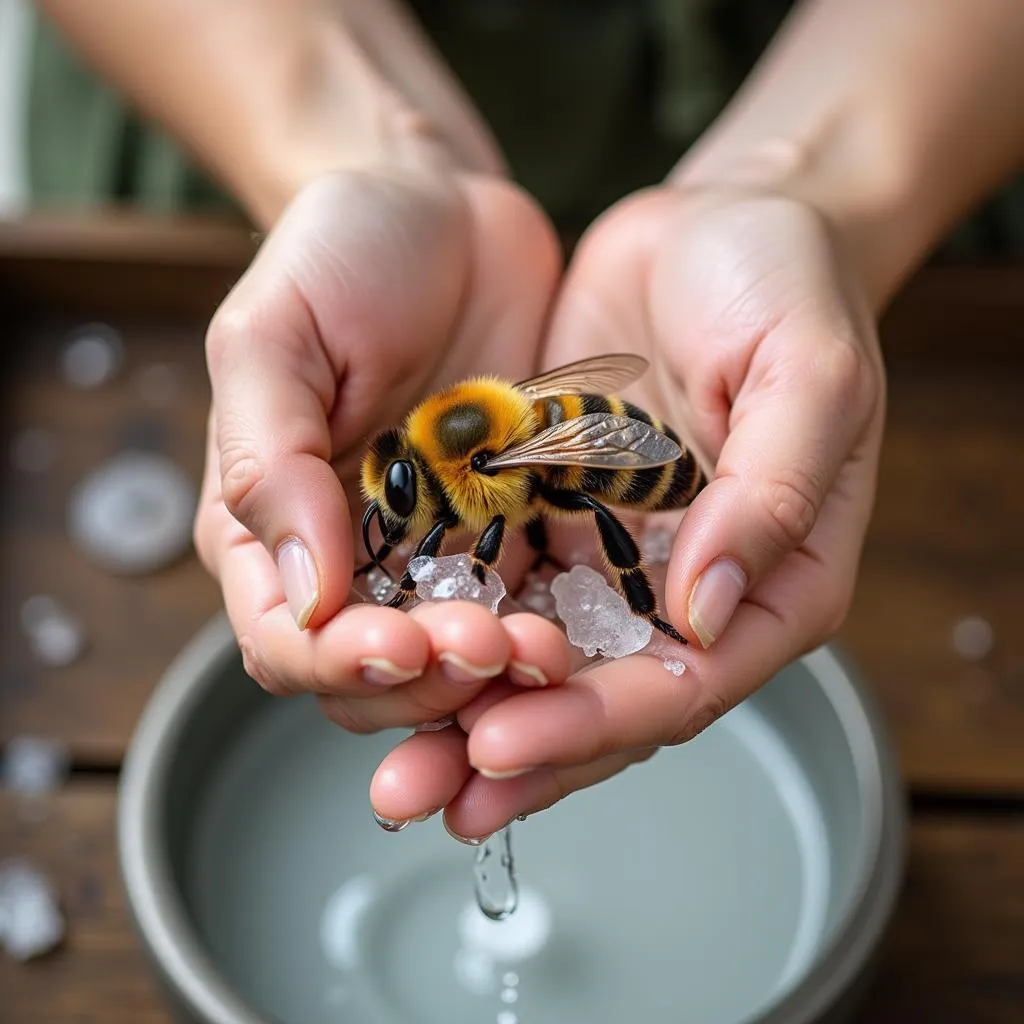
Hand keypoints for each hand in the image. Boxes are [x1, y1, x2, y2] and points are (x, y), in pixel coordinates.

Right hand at [193, 166, 572, 773]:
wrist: (447, 208)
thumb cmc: (341, 252)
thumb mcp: (273, 334)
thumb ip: (266, 460)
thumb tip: (301, 594)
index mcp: (271, 524)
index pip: (285, 639)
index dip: (336, 662)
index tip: (399, 642)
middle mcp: (350, 556)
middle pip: (373, 675)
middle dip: (429, 682)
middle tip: (491, 648)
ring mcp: (436, 550)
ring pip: (456, 662)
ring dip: (497, 677)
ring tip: (548, 651)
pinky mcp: (509, 530)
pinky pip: (528, 606)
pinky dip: (552, 630)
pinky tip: (584, 626)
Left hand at [370, 185, 884, 840]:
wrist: (714, 226)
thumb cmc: (785, 283)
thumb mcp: (807, 368)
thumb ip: (772, 492)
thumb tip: (705, 613)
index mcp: (772, 579)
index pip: (684, 682)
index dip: (596, 722)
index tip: (504, 741)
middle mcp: (689, 591)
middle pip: (602, 700)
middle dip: (513, 750)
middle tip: (421, 794)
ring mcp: (616, 559)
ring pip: (540, 663)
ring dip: (464, 717)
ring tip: (392, 771)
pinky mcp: (555, 519)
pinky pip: (500, 592)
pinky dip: (450, 634)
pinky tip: (387, 664)